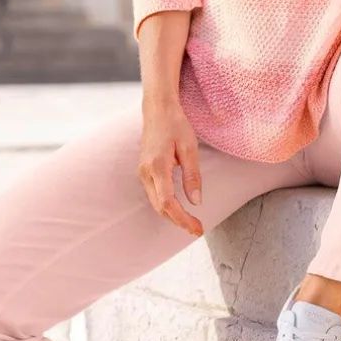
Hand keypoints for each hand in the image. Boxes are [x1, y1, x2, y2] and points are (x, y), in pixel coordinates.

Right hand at [138, 99, 203, 236]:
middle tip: (198, 230)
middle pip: (160, 207)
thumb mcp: (190, 148)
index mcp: (158, 167)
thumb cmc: (176, 125)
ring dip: (173, 216)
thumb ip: (192, 176)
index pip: (168, 202)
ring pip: (156, 203)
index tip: (197, 228)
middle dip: (179, 222)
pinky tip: (179, 209)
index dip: (182, 219)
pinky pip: (154, 195)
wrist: (158, 110)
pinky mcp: (145, 171)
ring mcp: (143, 172)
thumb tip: (196, 202)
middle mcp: (146, 173)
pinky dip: (167, 206)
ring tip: (191, 223)